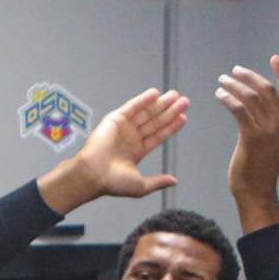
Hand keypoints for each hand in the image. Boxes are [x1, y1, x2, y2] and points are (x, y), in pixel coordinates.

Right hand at [50, 89, 185, 209]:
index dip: (171, 127)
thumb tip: (174, 181)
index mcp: (136, 151)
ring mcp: (123, 128)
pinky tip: (155, 94)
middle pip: (155, 122)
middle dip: (170, 112)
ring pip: (146, 113)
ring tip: (176, 96)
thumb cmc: (113, 183)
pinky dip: (143, 100)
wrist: (94, 174)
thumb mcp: (141, 185)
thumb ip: (158, 182)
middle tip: (184, 102)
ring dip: (161, 104)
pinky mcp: (115, 119)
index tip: (183, 118)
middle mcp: (131, 138)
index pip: (158, 136)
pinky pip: (132, 107)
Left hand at [217, 55, 278, 224]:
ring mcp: (268, 131)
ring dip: (234, 85)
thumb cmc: (266, 169)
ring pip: (250, 97)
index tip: (274, 58)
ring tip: (222, 81)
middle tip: (233, 71)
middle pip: (266, 90)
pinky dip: (227, 98)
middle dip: (249, 76)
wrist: (256, 190)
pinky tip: (220, 95)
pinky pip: (238, 109)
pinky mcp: (251, 137)